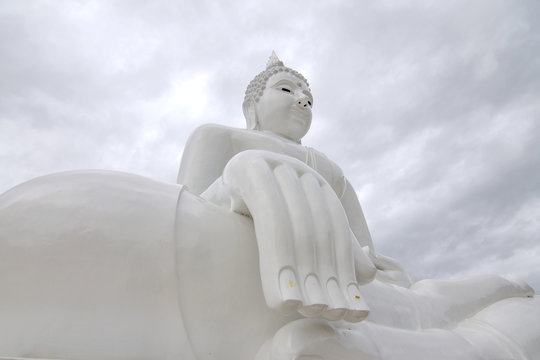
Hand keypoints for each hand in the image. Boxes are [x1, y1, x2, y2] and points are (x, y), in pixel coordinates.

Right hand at [205, 150, 375, 321]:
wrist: (197, 204)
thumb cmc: (243, 223)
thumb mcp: (288, 234)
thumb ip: (327, 247)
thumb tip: (370, 273)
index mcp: (314, 182)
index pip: (336, 230)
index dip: (345, 271)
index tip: (353, 310)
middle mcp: (298, 170)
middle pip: (321, 230)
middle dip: (325, 276)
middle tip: (328, 314)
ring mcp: (274, 165)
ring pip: (298, 228)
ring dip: (304, 275)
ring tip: (306, 311)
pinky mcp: (248, 169)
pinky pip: (270, 220)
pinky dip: (279, 262)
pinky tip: (283, 297)